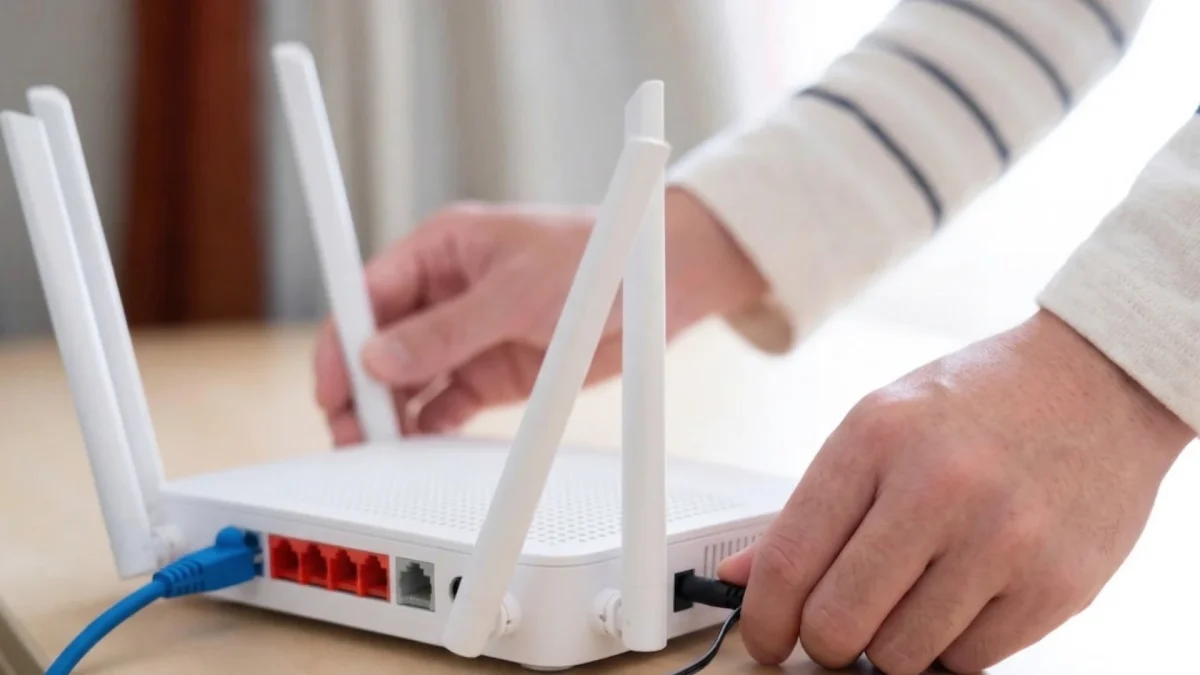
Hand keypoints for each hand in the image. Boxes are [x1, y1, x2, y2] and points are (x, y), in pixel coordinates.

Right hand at [314, 189, 765, 442]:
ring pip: (406, 380)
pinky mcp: (489, 373)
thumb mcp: (514, 290)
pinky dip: (429, 426)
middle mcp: (443, 294)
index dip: (340, 341)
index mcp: (438, 251)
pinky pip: (444, 404)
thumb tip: (376, 360)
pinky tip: (418, 446)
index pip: (367, 296)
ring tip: (380, 449)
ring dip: (390, 413)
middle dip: (359, 388)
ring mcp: (465, 337)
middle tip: (353, 433)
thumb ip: (446, 329)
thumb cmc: (590, 257)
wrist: (656, 285)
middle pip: (378, 345)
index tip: (331, 384)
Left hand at [718, 310, 1192, 673]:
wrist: (1100, 381)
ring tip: (908, 599)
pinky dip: (951, 646)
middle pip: (838, 622)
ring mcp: (1003, 539)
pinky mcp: (1057, 586)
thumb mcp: (879, 425)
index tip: (766, 638)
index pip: (789, 559)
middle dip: (824, 642)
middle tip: (835, 630)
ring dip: (891, 644)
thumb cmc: (975, 404)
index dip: (765, 619)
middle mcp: (938, 486)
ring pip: (901, 655)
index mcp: (876, 437)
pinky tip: (960, 599)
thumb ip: (809, 507)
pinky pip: (970, 661)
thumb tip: (740, 579)